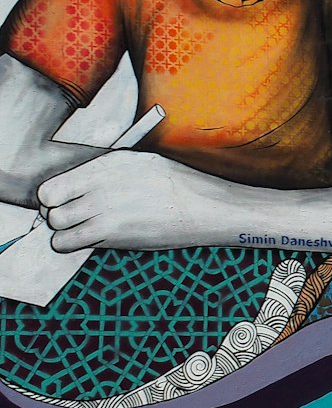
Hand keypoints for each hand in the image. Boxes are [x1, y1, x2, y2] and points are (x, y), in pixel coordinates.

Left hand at [40, 151, 223, 251]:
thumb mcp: (140, 163)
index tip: (63, 200)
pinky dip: (74, 244)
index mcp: (105, 168)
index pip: (51, 188)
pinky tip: (91, 239)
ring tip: (81, 229)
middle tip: (74, 216)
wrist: (204, 208)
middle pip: (52, 210)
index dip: (53, 198)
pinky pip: (72, 244)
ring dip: (65, 231)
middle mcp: (99, 190)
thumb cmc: (178, 185)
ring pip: (58, 228)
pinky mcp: (113, 237)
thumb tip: (79, 183)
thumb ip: (105, 171)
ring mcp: (105, 214)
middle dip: (58, 215)